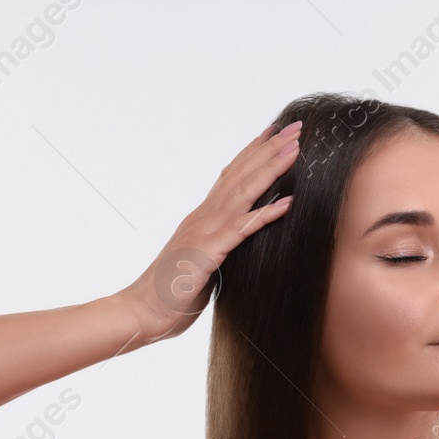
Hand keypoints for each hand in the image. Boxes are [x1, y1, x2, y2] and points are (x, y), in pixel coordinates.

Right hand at [121, 120, 301, 339]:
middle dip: (270, 148)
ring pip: (243, 192)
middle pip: (241, 174)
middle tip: (297, 127)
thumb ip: (216, 247)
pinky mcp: (209, 253)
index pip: (231, 176)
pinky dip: (265, 214)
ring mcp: (205, 232)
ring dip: (271, 168)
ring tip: (296, 149)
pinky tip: (288, 202)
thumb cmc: (169, 295)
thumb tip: (231, 245)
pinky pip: (242, 230)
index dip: (254, 153)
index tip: (275, 133)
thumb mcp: (200, 264)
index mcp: (201, 218)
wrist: (142, 312)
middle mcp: (203, 217)